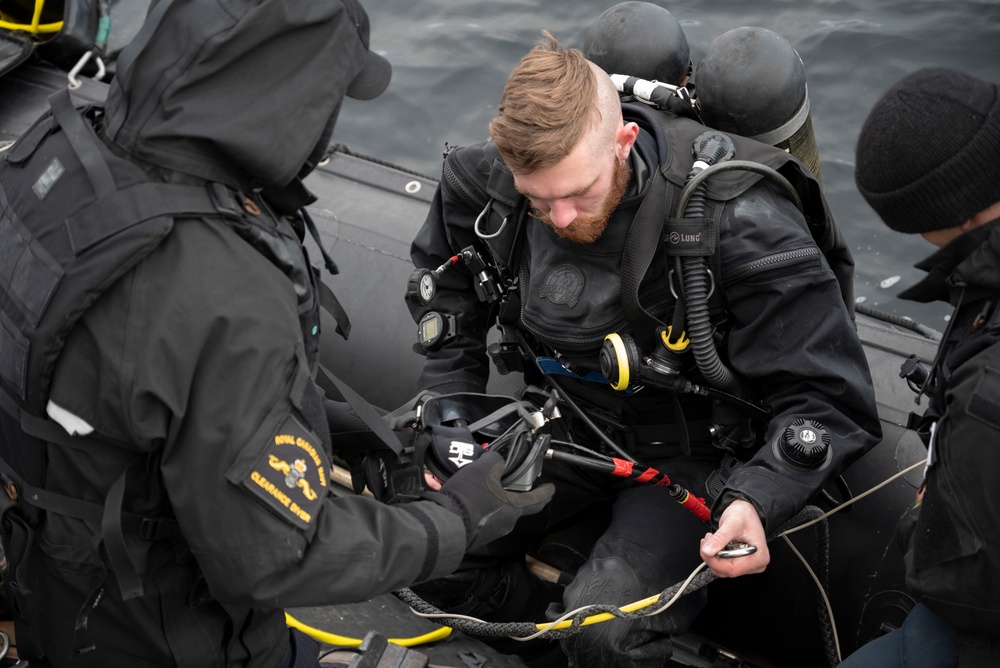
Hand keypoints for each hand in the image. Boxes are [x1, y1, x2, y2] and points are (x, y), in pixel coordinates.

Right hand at [426, 451, 553, 551]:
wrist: (444, 526)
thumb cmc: (468, 498)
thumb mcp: (481, 470)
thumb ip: (495, 462)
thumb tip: (499, 462)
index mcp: (513, 508)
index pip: (537, 500)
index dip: (546, 492)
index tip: (551, 488)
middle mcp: (507, 523)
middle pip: (514, 504)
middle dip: (510, 492)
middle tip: (504, 480)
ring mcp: (492, 532)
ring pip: (498, 510)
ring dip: (492, 499)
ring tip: (480, 487)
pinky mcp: (478, 536)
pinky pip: (484, 518)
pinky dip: (481, 507)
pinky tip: (468, 498)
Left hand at [699, 500, 769, 577]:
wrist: (746, 512)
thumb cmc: (744, 515)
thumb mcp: (731, 523)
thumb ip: (720, 537)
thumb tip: (707, 551)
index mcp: (759, 556)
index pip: (733, 569)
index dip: (715, 562)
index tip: (705, 549)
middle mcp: (756, 564)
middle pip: (727, 571)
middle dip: (712, 557)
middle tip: (707, 540)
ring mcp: (749, 565)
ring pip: (723, 570)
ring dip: (712, 557)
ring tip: (711, 539)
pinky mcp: (741, 563)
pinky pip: (724, 566)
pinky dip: (715, 557)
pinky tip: (715, 544)